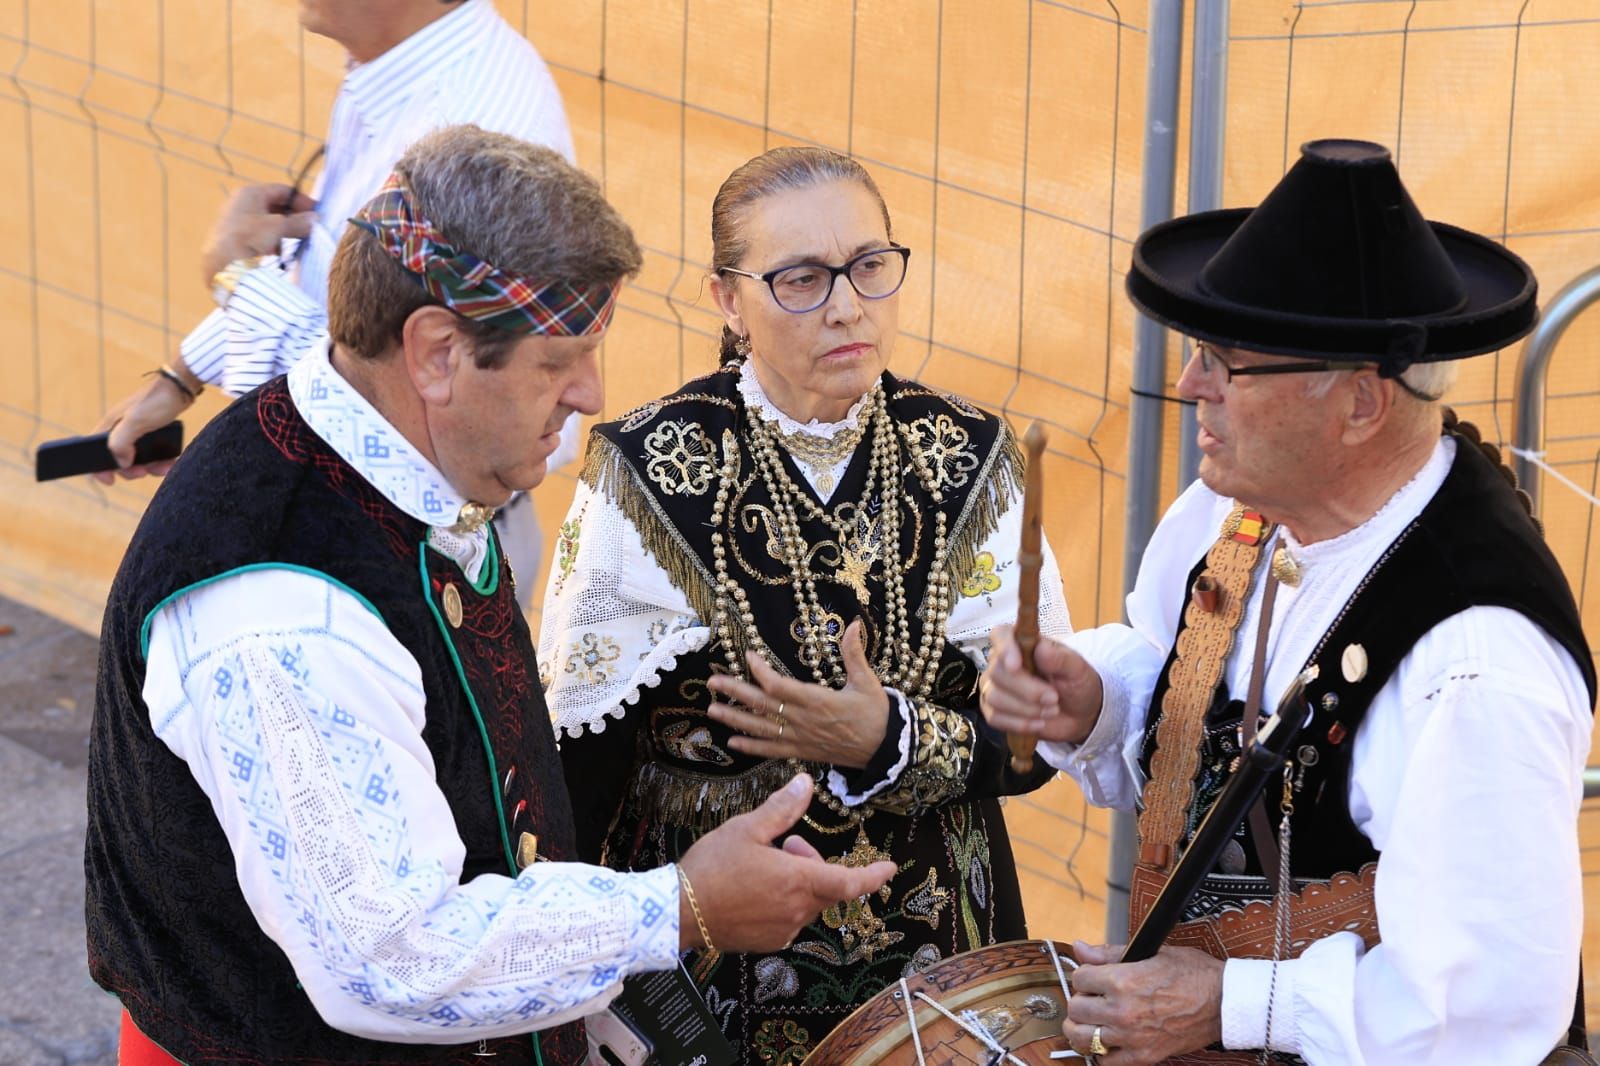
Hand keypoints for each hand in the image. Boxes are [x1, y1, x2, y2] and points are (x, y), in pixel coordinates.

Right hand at [89, 368, 196, 483]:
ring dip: (150, 467)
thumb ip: (121, 442)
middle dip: (131, 470)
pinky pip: (153, 453)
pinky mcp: (152, 432)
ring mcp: (138, 431)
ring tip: (164, 468)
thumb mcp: (136, 421)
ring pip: (139, 458)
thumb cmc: (157, 401)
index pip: (93, 450)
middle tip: (144, 472)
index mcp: (111, 426)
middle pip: (118, 459)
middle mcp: (121, 429)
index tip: (110, 481)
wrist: (182, 388)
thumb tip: (120, 463)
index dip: (98, 469)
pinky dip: (161, 460)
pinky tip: (171, 462)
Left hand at [200, 182, 315, 284]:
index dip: (302, 200)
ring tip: (295, 241)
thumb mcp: (278, 227)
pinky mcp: (234, 233)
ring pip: (268, 219)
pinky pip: (259, 231)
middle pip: (276, 205)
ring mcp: (237, 217)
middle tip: (309, 228)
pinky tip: (277, 251)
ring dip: (284, 229)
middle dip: (294, 216)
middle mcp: (243, 201)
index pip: (283, 190)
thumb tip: (316, 219)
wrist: (222, 261)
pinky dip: (271, 238)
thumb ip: (298, 222)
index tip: (316, 212)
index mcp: (252, 192)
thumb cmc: (249, 236)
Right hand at [676, 773, 895, 951]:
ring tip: (765, 864)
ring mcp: (783, 930)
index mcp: (798, 881)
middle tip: (787, 843)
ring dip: (797, 882)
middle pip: (825, 888)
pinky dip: (783, 901)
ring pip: (806, 903)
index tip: (889, 868)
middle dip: (813, 863)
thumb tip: (806, 784)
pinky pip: (788, 919)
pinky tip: (755, 889)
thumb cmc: (712, 867)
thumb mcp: (747, 828)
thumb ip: (782, 808)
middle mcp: (797, 910)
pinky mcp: (767, 942)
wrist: (678, 912)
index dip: (873, 876)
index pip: (850, 883)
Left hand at [705, 619, 888, 768]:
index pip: (778, 685)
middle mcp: (803, 720)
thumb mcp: (867, 681)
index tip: (748, 656)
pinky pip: (771, 750)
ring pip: (760, 728)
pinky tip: (733, 743)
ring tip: (712, 710)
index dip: (759, 670)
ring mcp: (800, 738)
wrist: (887, 750)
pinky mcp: (802, 752)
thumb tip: (852, 623)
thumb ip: (854, 652)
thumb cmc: (877, 713)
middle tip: (712, 682)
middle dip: (735, 692)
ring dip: (735, 719)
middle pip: (762, 705)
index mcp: (817, 700)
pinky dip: (751, 747)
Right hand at [978, 624, 1103, 744]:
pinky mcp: (994, 710)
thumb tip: (1042, 649)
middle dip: (1027, 691)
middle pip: (997, 672)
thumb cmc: (1076, 683)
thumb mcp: (1077, 669)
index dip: (1004, 649)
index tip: (1016, 665)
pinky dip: (1019, 724)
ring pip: (994, 697)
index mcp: (1022, 643)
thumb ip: (1061, 659)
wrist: (1079, 713)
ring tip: (1051, 710)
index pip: (1001, 635)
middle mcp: (1003, 662)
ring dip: (1027, 709)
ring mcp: (995, 686)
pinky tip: (1039, 724)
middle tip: (1054, 699)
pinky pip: (994, 718)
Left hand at [1062, 941, 1222, 1063]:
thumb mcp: (1151, 952)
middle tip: (1093, 997)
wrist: (1224, 1002)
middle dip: (1081, 999)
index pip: (1079, 977)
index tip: (1093, 977)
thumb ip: (1110, 953)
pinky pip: (1108, 1063)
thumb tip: (1080, 948)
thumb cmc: (1193, 975)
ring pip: (1083, 1037)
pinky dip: (1103, 1054)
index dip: (1085, 974)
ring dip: (1082, 1027)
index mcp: (1122, 981)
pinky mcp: (1144, 1056)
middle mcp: (1122, 1010)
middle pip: (1076, 1008)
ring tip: (1091, 1020)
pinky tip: (1108, 1041)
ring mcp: (1132, 1036)